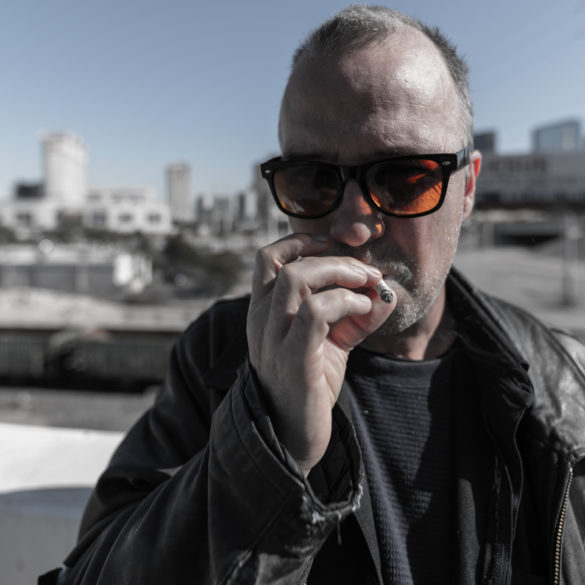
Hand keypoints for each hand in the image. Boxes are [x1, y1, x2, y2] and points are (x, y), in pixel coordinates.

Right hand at [247, 233, 395, 474]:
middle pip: (289, 265)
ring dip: (340, 274)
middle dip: (335, 260)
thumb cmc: (310, 384)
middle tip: (367, 273)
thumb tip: (386, 290)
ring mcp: (272, 340)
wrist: (292, 436)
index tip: (331, 244)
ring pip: (297, 280)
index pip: (267, 259)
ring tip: (367, 287)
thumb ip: (354, 315)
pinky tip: (364, 310)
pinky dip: (345, 302)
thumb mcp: (331, 341)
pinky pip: (314, 313)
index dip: (299, 242)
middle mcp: (260, 322)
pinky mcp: (292, 360)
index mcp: (262, 312)